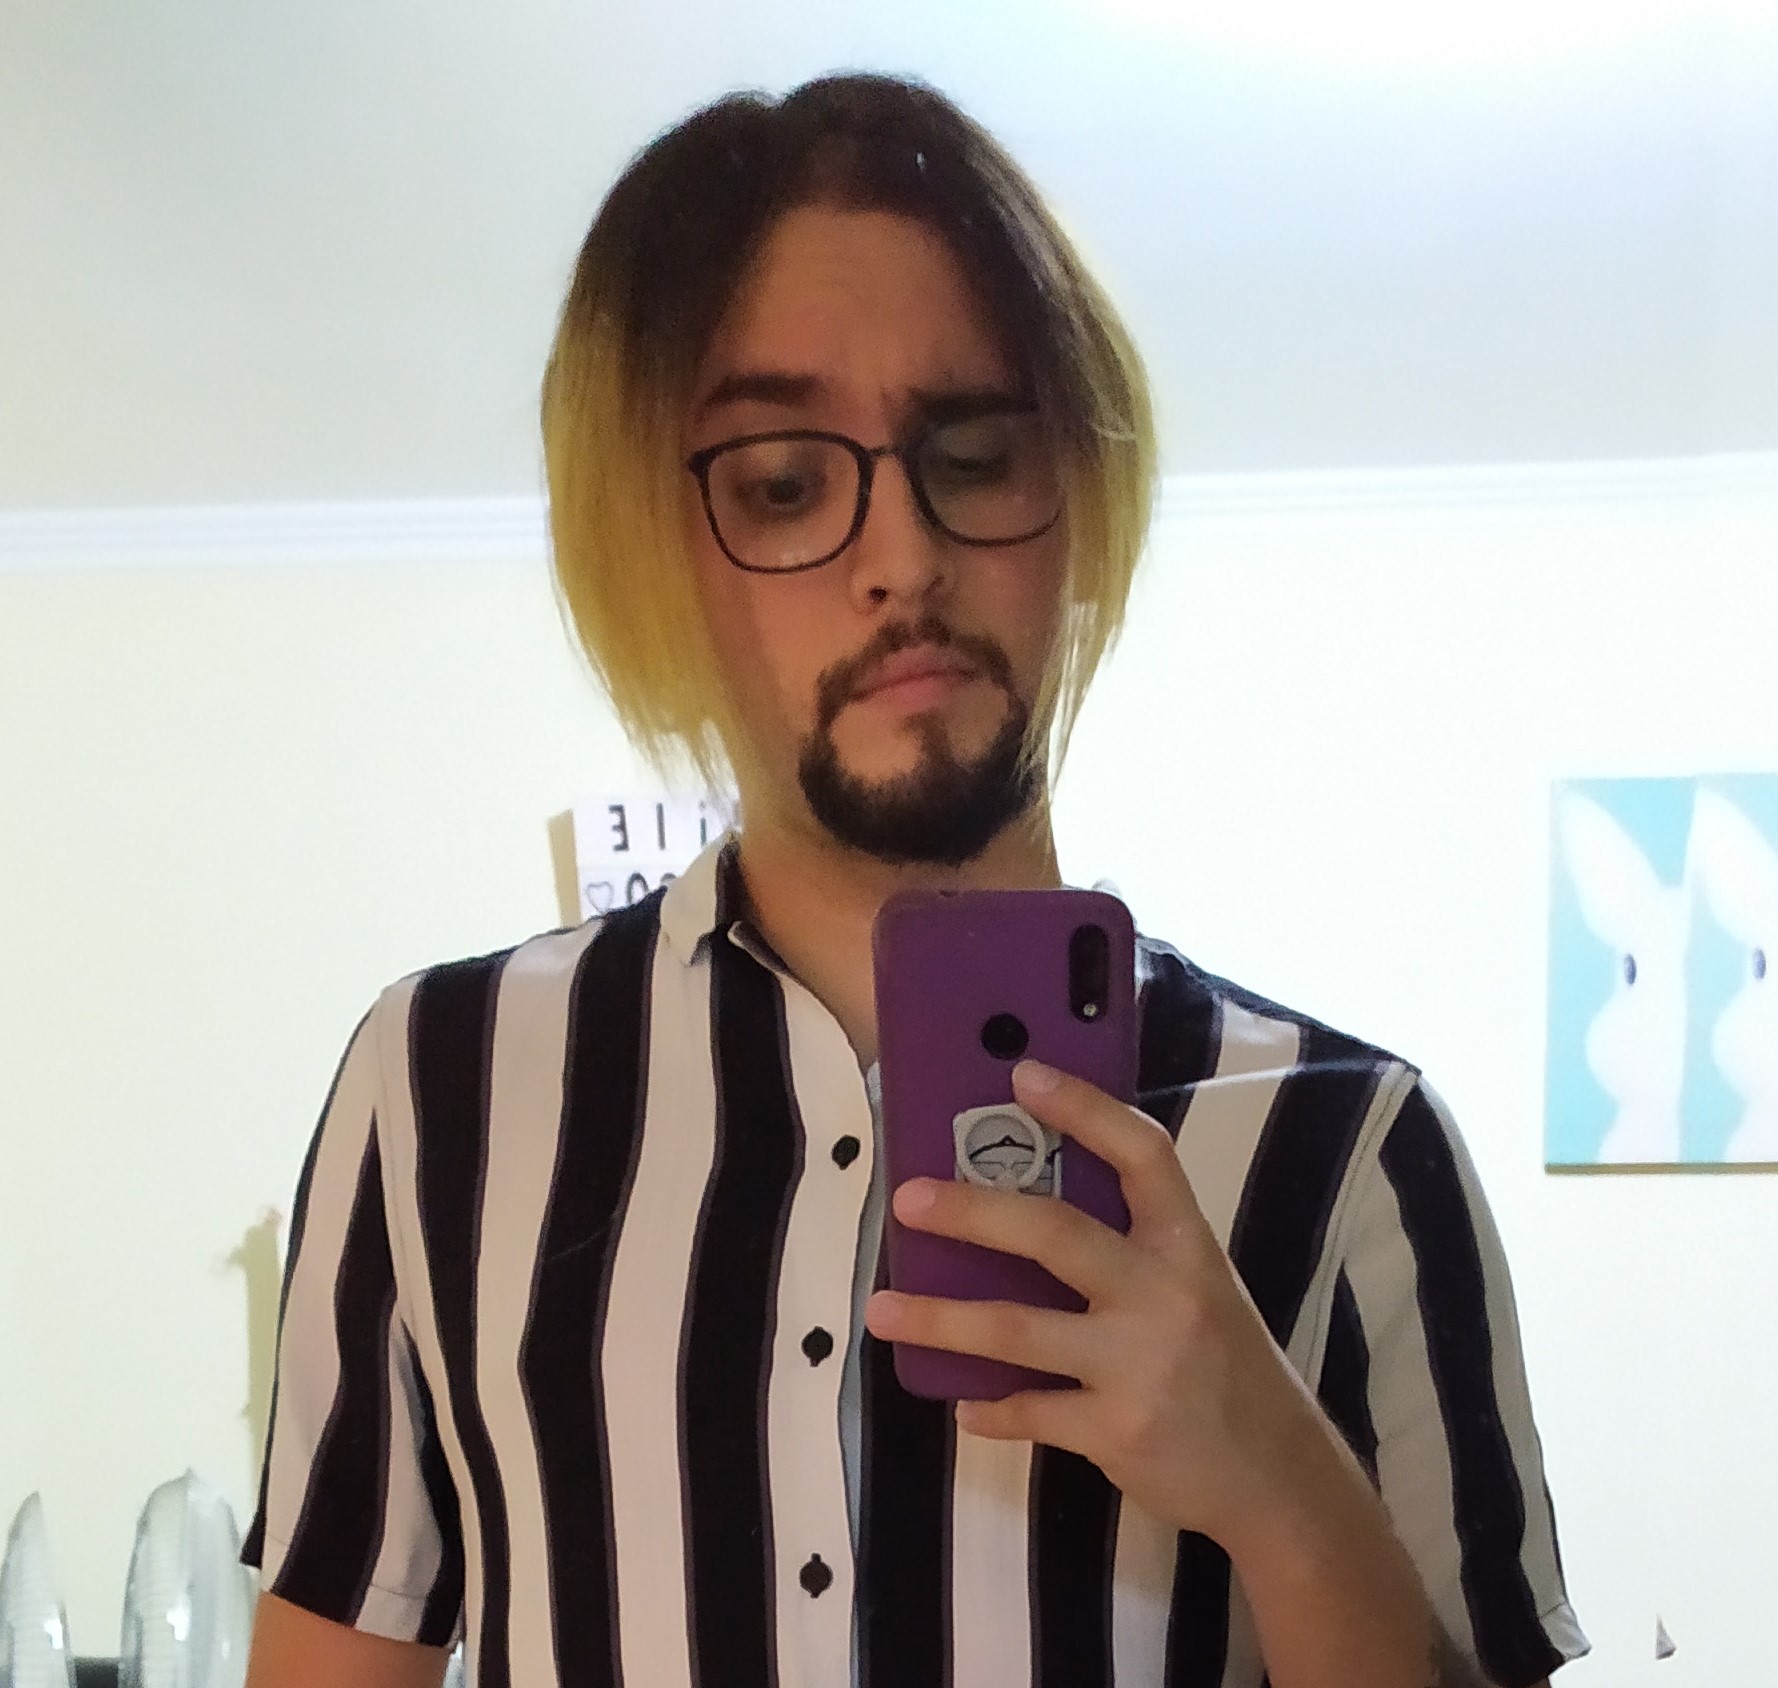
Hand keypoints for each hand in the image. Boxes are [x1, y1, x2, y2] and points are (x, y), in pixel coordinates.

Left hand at [863, 1058, 1342, 1545]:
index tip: (1022, 1074)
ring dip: (940, 1319)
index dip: (1083, 1108)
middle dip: (972, 1212)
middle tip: (907, 1199)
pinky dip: (989, 1407)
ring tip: (880, 1309)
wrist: (1279, 1479)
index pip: (1142, 1153)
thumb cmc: (1227, 1367)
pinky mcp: (1117, 1430)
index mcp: (1189, 1245)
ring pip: (1017, 1329)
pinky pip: (1031, 1410)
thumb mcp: (1199, 1288)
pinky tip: (962, 1403)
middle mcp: (1166, 1293)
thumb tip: (1028, 1204)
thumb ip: (1134, 1247)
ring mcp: (1139, 1364)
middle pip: (1055, 1233)